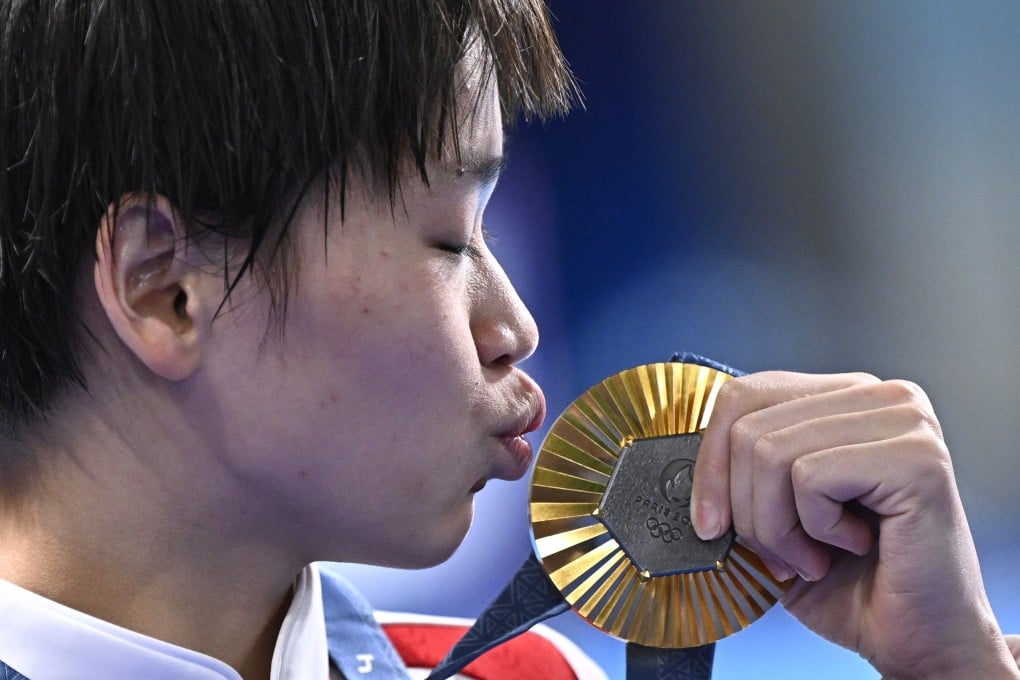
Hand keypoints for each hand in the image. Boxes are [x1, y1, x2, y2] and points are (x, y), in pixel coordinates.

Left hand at [691, 371, 1017, 678]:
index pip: (743, 395)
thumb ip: (743, 471)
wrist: (918, 640)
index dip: (711, 461)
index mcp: (843, 398)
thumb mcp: (776, 514)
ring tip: (815, 555)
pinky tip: (853, 546)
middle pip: (749, 426)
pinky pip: (811, 477)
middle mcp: (878, 396)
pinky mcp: (917, 456)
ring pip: (771, 452)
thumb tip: (684, 468)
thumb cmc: (852, 582)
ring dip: (778, 527)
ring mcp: (903, 420)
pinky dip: (815, 529)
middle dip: (746, 509)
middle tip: (784, 552)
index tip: (709, 520)